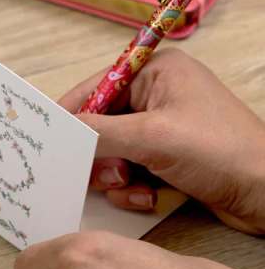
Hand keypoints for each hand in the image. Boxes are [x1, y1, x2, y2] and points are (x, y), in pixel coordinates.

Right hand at [58, 49, 264, 233]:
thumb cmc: (220, 153)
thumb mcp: (152, 137)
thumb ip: (100, 133)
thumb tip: (62, 134)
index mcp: (156, 72)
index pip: (97, 87)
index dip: (72, 112)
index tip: (48, 136)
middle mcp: (158, 95)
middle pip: (102, 123)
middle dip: (101, 153)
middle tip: (107, 173)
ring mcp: (163, 127)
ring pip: (112, 150)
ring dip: (116, 175)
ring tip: (133, 186)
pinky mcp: (167, 155)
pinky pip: (130, 168)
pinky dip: (132, 186)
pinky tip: (148, 197)